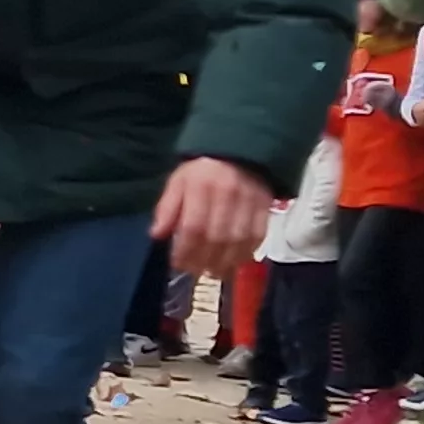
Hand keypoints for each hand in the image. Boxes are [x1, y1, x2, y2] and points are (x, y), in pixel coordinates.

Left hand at [149, 156, 273, 277]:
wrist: (240, 151)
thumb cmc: (203, 171)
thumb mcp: (178, 182)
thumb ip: (167, 208)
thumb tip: (157, 235)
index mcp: (201, 186)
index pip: (193, 226)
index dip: (185, 250)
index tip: (177, 263)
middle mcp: (227, 194)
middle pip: (217, 237)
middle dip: (204, 260)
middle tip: (194, 271)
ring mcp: (250, 201)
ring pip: (239, 241)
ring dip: (225, 262)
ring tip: (212, 271)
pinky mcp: (265, 207)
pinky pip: (258, 237)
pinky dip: (245, 254)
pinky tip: (233, 262)